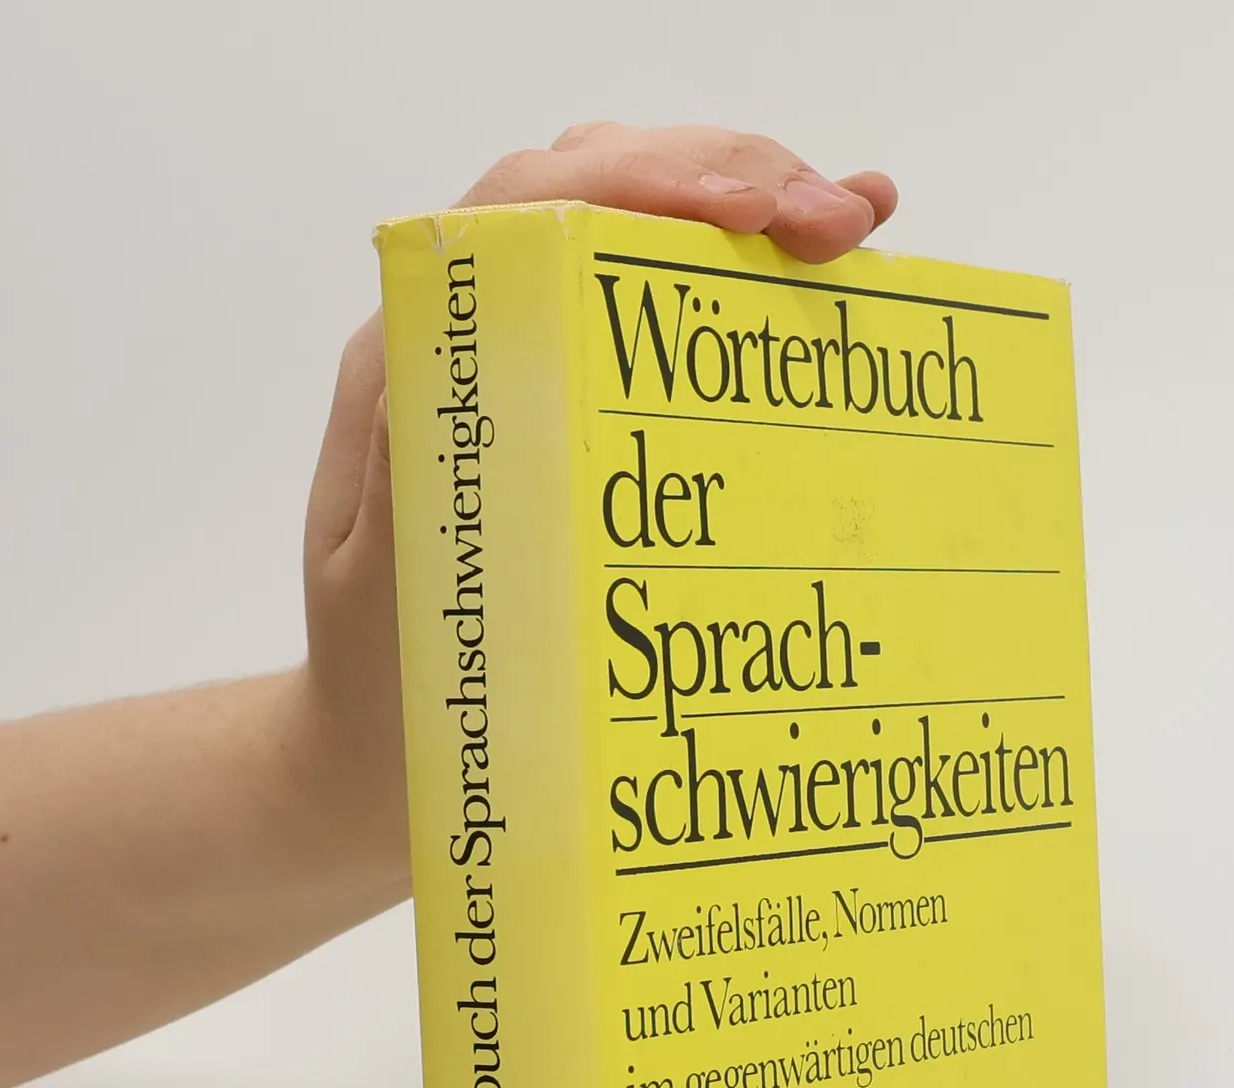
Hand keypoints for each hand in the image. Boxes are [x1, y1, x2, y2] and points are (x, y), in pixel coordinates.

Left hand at [297, 124, 899, 885]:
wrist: (379, 764)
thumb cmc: (385, 695)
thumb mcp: (384, 595)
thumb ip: (406, 473)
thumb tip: (474, 346)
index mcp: (414, 366)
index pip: (527, 210)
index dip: (649, 182)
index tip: (761, 216)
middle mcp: (470, 343)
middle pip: (597, 190)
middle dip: (728, 177)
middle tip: (842, 223)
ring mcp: (527, 370)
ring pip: (636, 233)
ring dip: (750, 208)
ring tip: (854, 226)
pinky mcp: (575, 413)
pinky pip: (658, 316)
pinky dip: (746, 281)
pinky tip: (826, 277)